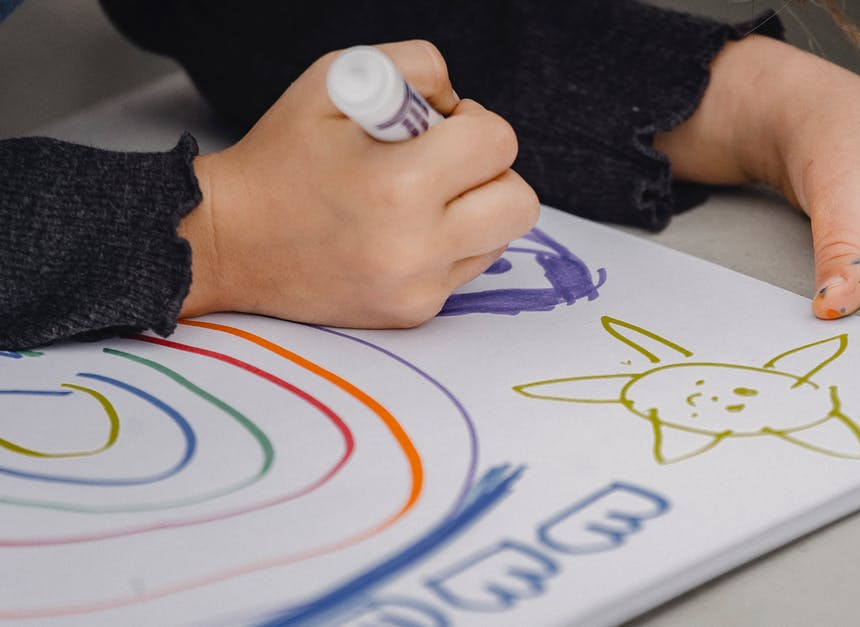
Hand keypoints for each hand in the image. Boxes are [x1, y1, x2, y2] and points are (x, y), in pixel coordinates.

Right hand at [178, 41, 539, 327]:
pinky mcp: (413, 313)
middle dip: (492, 172)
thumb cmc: (282, 157)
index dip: (475, 123)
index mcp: (399, 185)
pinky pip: (467, 268)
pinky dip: (449, 244)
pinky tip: (402, 231)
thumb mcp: (337, 81)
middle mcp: (416, 247)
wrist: (226, 242)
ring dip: (476, 209)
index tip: (441, 125)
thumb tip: (461, 105)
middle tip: (446, 163)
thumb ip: (415, 68)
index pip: (497, 144)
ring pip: (500, 237)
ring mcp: (417, 288)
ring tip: (420, 197)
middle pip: (519, 202)